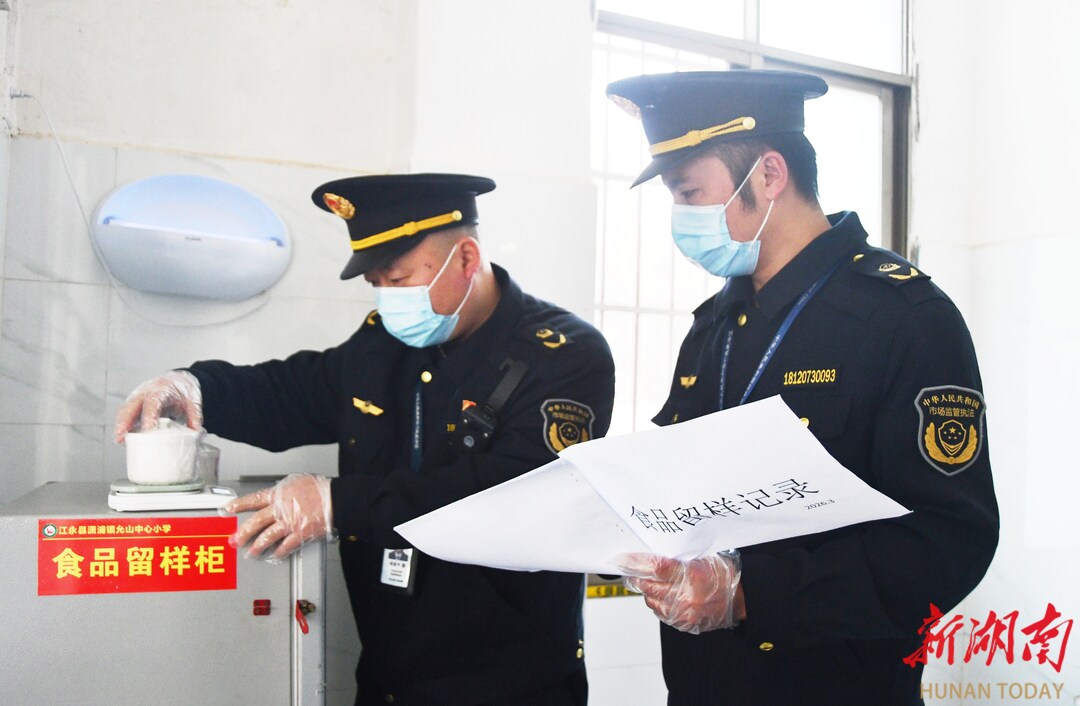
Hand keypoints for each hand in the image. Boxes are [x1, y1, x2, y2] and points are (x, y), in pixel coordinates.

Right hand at [114, 371, 202, 441]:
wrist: (178, 381)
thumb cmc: (182, 391)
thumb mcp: (193, 401)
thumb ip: (195, 416)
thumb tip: (195, 432)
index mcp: (162, 390)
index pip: (153, 402)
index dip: (149, 416)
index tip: (147, 430)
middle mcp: (146, 392)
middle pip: (132, 405)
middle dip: (125, 421)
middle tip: (121, 436)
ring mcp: (139, 398)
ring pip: (125, 410)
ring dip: (120, 424)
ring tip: (119, 439)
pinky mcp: (135, 405)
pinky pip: (126, 414)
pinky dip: (123, 425)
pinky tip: (122, 437)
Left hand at [224, 474, 333, 560]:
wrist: (336, 499)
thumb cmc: (320, 489)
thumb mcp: (298, 481)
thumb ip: (283, 490)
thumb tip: (276, 493)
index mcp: (279, 494)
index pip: (254, 500)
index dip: (239, 504)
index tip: (228, 509)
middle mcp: (281, 509)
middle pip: (256, 522)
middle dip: (243, 533)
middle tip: (235, 540)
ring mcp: (290, 523)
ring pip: (267, 537)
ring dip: (257, 547)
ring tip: (251, 553)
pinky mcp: (300, 534)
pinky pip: (285, 546)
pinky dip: (279, 552)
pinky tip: (274, 556)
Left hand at [620, 551, 742, 633]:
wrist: (743, 598)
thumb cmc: (724, 573)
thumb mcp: (703, 557)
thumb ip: (678, 559)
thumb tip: (651, 556)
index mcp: (691, 576)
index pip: (655, 568)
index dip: (636, 562)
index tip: (623, 558)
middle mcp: (685, 597)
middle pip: (648, 586)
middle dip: (639, 577)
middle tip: (634, 570)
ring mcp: (684, 613)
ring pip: (652, 601)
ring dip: (649, 591)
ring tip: (654, 582)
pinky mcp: (685, 624)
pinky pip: (662, 614)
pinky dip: (659, 604)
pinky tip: (665, 595)